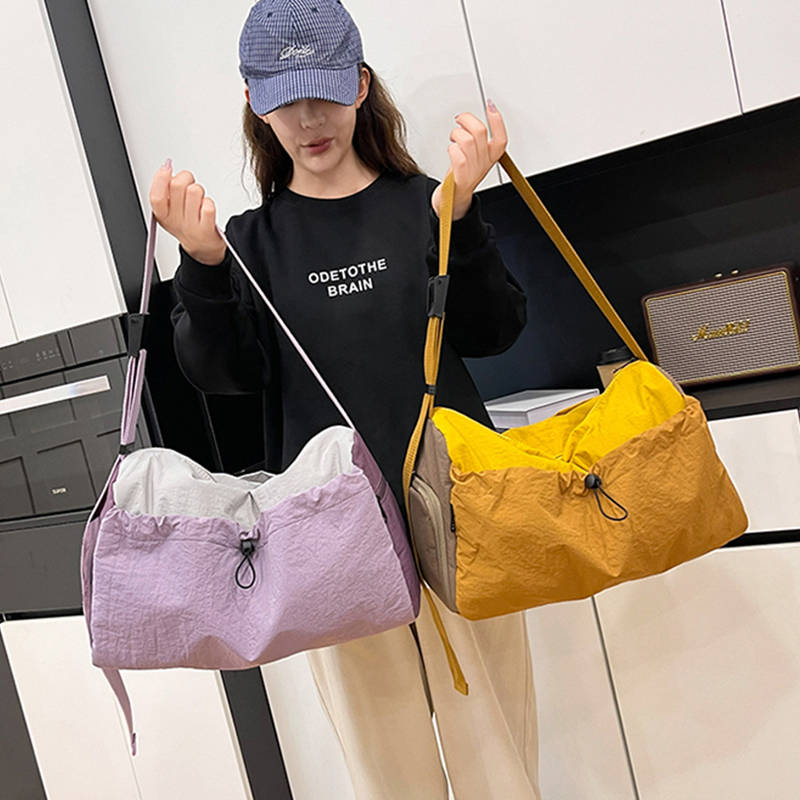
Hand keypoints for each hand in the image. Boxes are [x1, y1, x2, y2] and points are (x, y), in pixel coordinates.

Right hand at [149, 160, 225, 264]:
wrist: (202, 247)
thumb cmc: (187, 223)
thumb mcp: (169, 208)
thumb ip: (165, 189)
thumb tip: (165, 167)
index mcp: (162, 214)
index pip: (156, 196)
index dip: (161, 178)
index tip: (166, 167)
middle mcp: (175, 221)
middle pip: (177, 186)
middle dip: (186, 178)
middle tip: (189, 184)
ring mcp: (191, 226)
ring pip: (194, 191)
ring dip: (199, 190)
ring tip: (198, 199)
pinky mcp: (206, 229)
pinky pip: (208, 205)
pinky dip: (209, 202)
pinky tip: (205, 208)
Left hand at [431, 100, 507, 220]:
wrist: (452, 202)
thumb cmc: (460, 178)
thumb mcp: (473, 158)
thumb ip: (475, 141)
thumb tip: (469, 120)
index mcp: (490, 158)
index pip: (501, 138)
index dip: (497, 120)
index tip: (490, 105)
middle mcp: (483, 164)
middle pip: (480, 132)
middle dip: (467, 120)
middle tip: (459, 120)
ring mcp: (473, 172)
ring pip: (467, 140)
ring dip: (456, 134)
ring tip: (453, 138)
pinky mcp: (461, 179)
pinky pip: (458, 156)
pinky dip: (452, 148)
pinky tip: (451, 150)